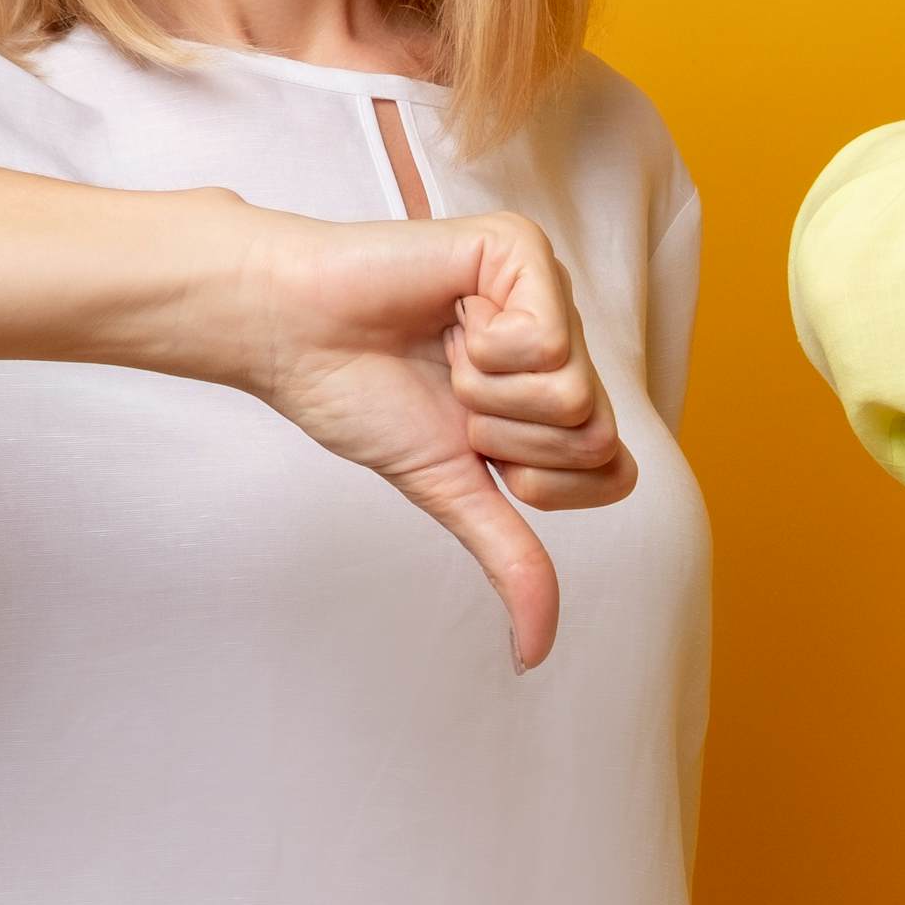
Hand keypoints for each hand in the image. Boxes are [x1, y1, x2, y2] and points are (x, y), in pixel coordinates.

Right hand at [219, 208, 634, 670]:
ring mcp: (553, 294)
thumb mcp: (454, 489)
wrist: (291, 334)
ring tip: (446, 350)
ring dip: (488, 391)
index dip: (537, 479)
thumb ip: (510, 559)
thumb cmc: (363, 394)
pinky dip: (484, 347)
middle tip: (452, 390)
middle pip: (598, 435)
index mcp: (560, 395)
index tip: (474, 443)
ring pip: (576, 393)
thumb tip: (536, 654)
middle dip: (506, 435)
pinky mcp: (525, 250)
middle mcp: (570, 343)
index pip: (613, 474)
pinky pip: (548, 340)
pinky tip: (448, 312)